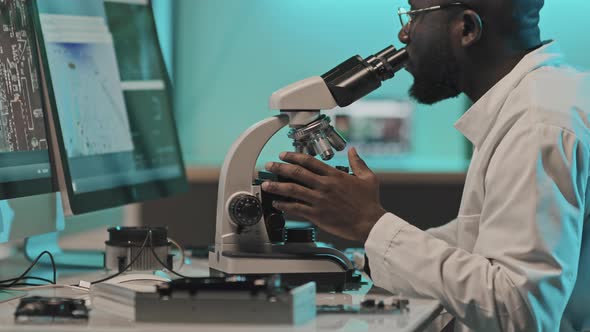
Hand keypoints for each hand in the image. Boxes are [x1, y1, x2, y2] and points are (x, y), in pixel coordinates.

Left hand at [261, 147, 386, 242]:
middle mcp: (325, 186)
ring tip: (266, 185)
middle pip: (297, 173)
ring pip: (293, 190)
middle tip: (269, 165)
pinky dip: (284, 205)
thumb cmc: (369, 203)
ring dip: (277, 186)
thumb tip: (353, 150)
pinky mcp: (317, 215)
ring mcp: (319, 200)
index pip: (310, 162)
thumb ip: (358, 162)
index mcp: (335, 176)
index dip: (294, 156)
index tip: (284, 155)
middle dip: (280, 168)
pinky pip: (296, 208)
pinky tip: (277, 203)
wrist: (370, 223)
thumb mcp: (368, 178)